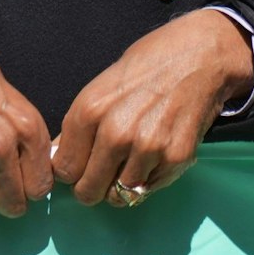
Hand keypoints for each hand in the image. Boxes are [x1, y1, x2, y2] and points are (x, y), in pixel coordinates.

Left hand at [54, 9, 253, 206]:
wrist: (196, 59)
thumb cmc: (143, 70)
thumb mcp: (98, 90)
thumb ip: (77, 127)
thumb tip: (58, 157)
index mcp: (89, 112)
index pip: (64, 169)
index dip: (68, 173)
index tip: (76, 170)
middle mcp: (116, 133)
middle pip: (88, 190)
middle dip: (89, 189)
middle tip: (97, 179)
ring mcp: (148, 149)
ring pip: (120, 195)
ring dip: (119, 187)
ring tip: (126, 165)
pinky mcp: (177, 159)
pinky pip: (150, 189)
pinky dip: (147, 181)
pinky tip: (150, 159)